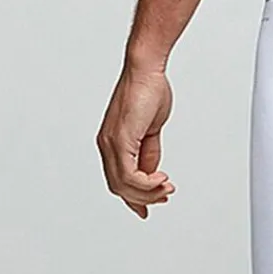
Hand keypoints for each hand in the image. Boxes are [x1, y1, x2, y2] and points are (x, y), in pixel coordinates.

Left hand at [97, 64, 175, 217]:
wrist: (145, 70)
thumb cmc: (148, 91)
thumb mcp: (150, 130)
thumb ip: (148, 152)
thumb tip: (152, 172)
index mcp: (112, 142)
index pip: (118, 179)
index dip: (135, 196)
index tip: (153, 204)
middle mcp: (107, 145)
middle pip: (119, 187)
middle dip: (144, 198)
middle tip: (165, 196)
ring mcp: (111, 143)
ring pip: (123, 185)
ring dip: (147, 192)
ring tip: (166, 188)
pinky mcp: (119, 140)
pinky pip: (129, 175)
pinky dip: (146, 182)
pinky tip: (160, 178)